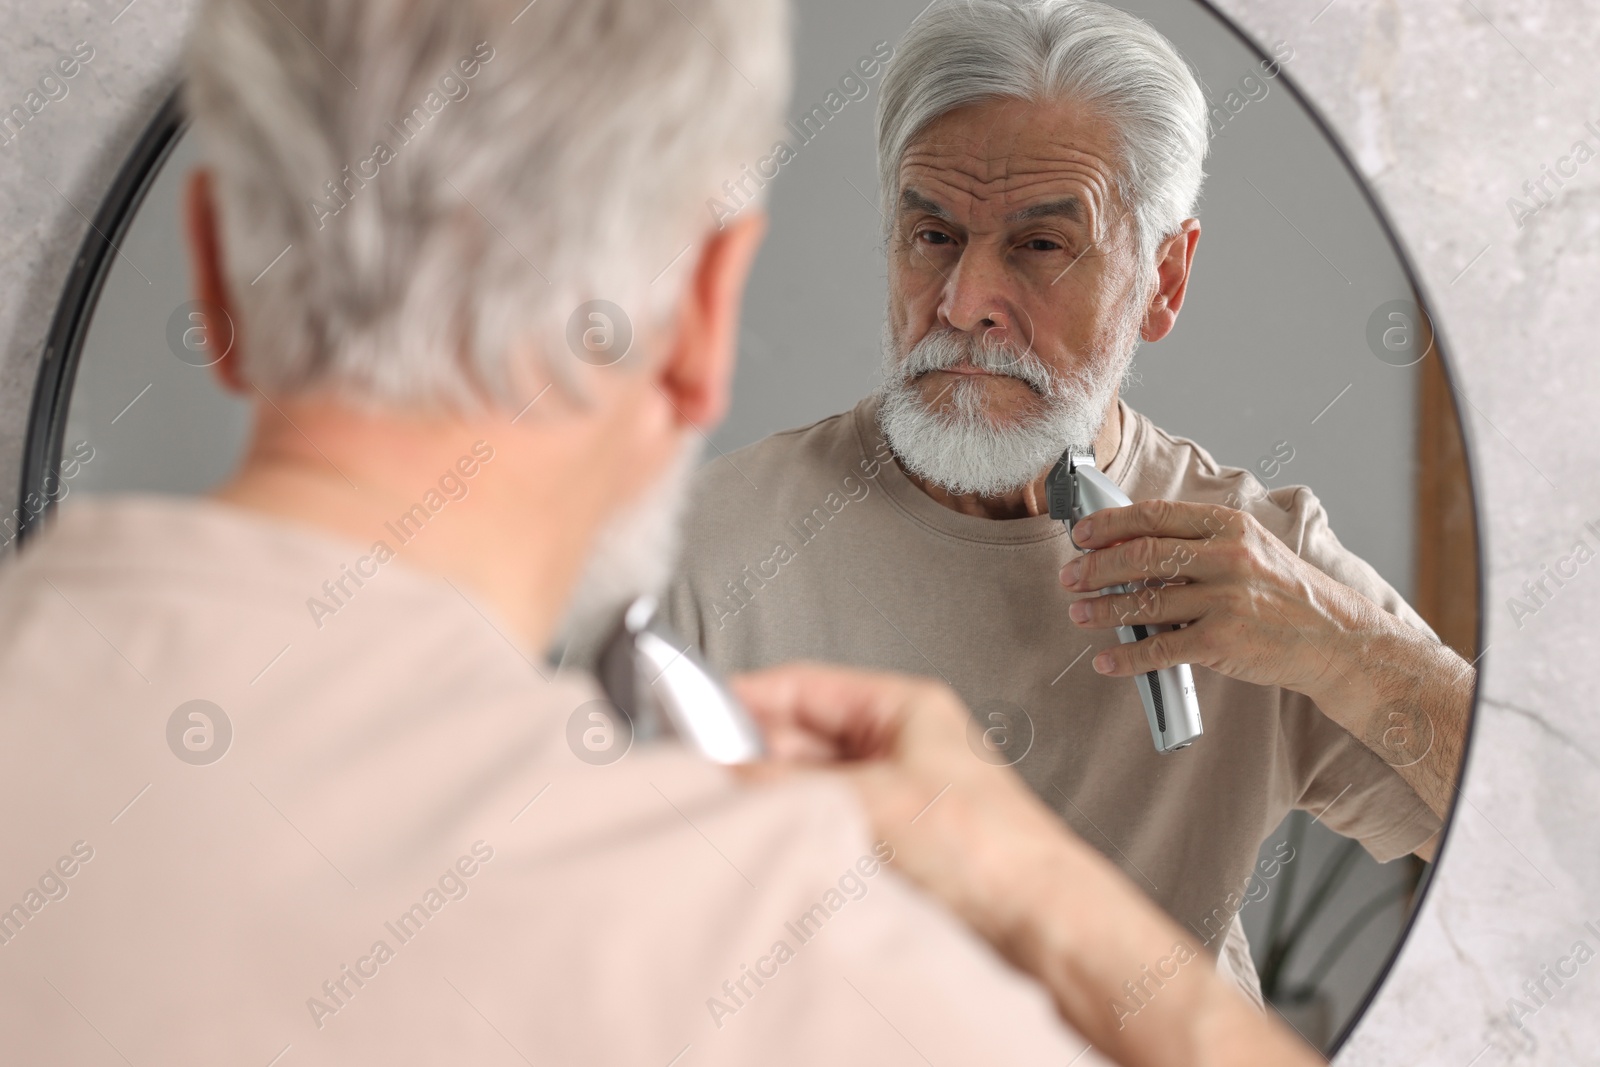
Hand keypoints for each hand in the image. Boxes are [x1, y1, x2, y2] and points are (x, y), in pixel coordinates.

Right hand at [732, 662, 1321, 1066]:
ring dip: (771, 802)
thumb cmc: (990, 851)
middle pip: (801, 740)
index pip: (804, 687)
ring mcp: (894, 800)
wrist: (1042, 928)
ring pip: (808, 789)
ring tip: (734, 813)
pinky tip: (773, 847)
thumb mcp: (867, 800)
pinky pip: (825, 833)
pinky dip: (795, 838)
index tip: (694, 714)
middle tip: (703, 775)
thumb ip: (784, 784)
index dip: (746, 697)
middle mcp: (898, 748)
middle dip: (752, 758)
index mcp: (904, 708)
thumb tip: (721, 772)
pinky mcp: (893, 851)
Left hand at [1060, 499, 1386, 703]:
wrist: (1335, 640)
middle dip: (1096, 567)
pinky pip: (1161, 648)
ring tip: (1080, 614)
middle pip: (1141, 556)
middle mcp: (1227, 557)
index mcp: (1229, 526)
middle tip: (1070, 577)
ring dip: (1103, 609)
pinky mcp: (1223, 641)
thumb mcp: (1251, 549)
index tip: (1082, 534)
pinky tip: (1107, 660)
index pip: (1155, 515)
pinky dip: (1128, 656)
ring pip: (1146, 601)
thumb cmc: (1285, 594)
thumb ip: (1199, 543)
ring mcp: (1225, 599)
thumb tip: (1133, 545)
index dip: (1110, 525)